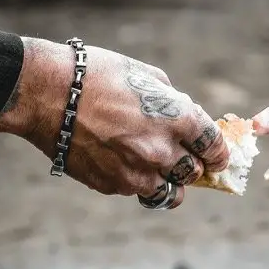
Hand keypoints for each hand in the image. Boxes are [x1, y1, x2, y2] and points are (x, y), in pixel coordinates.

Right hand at [0, 37, 229, 207]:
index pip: (216, 147)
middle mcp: (163, 150)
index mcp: (178, 119)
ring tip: (156, 169)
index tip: (217, 156)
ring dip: (169, 182)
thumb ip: (174, 102)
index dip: (219, 153)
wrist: (48, 94)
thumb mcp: (147, 75)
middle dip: (192, 166)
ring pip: (171, 193)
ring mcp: (138, 172)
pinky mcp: (114, 185)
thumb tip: (187, 117)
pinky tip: (123, 163)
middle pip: (195, 173)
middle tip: (182, 158)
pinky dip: (137, 182)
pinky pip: (137, 192)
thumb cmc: (98, 75)